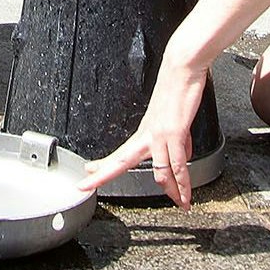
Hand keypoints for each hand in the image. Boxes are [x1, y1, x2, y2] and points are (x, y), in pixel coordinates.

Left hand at [77, 55, 209, 207]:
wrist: (183, 66)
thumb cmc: (178, 87)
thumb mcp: (176, 120)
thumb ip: (179, 140)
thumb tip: (184, 155)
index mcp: (145, 131)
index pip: (120, 153)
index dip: (103, 164)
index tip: (89, 170)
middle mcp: (148, 134)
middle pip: (120, 161)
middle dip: (102, 175)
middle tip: (84, 186)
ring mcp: (159, 134)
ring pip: (158, 171)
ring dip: (170, 191)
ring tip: (179, 203)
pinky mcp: (174, 132)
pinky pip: (177, 164)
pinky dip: (183, 182)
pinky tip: (185, 193)